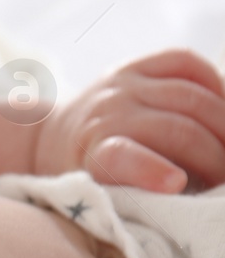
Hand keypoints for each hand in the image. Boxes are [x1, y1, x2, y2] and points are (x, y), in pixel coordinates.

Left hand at [33, 49, 224, 192]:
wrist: (50, 138)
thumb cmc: (86, 178)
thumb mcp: (101, 196)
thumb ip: (136, 195)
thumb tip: (181, 195)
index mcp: (93, 153)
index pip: (121, 157)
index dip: (151, 169)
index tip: (176, 183)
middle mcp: (107, 113)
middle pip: (179, 130)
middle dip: (217, 157)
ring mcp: (121, 85)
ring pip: (192, 96)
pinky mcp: (133, 66)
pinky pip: (185, 62)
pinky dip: (214, 82)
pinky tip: (222, 106)